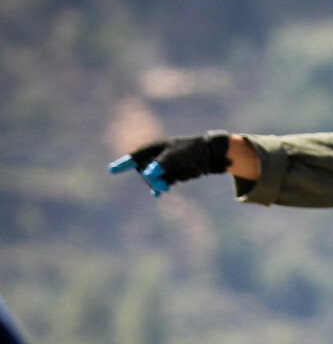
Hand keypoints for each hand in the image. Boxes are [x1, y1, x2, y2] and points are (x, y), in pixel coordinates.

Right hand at [109, 132, 230, 196]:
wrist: (209, 156)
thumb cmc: (191, 151)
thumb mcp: (176, 156)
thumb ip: (161, 165)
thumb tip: (149, 174)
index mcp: (152, 148)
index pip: (134, 158)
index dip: (123, 164)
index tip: (112, 170)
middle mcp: (154, 157)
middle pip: (143, 171)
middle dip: (151, 180)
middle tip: (164, 187)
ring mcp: (161, 166)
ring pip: (151, 179)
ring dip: (157, 184)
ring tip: (166, 188)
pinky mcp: (169, 174)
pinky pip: (159, 182)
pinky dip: (159, 187)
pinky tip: (157, 194)